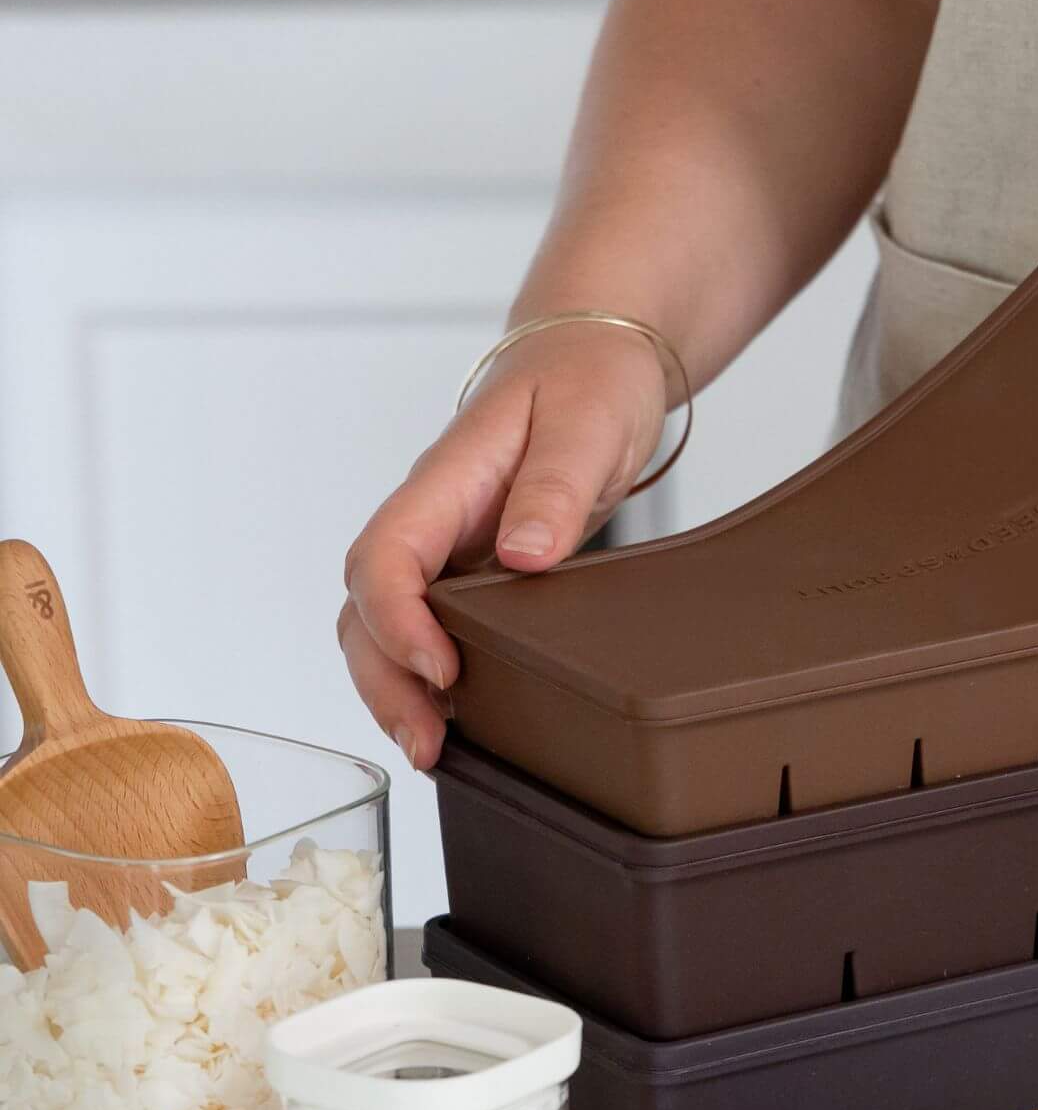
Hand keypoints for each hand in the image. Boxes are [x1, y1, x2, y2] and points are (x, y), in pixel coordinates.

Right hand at [339, 324, 669, 769]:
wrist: (598, 360)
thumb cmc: (589, 381)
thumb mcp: (588, 423)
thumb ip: (556, 487)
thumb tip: (523, 554)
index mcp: (447, 478)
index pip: (386, 553)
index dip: (398, 620)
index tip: (443, 669)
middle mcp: (433, 517)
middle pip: (367, 606)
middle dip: (384, 679)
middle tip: (428, 742)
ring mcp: (447, 545)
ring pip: (385, 623)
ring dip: (396, 687)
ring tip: (434, 749)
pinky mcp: (472, 567)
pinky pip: (428, 625)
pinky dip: (427, 676)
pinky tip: (457, 720)